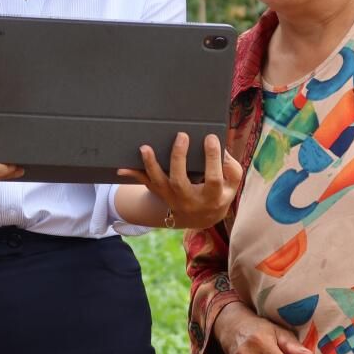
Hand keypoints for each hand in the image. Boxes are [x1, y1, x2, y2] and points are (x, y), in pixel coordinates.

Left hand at [118, 133, 242, 228]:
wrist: (201, 217)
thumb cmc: (219, 193)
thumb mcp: (232, 185)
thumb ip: (230, 167)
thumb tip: (220, 147)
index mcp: (212, 197)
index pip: (213, 178)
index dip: (212, 158)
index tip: (210, 138)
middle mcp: (189, 200)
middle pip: (180, 181)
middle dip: (178, 158)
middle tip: (181, 136)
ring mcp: (172, 198)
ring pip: (159, 183)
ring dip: (150, 165)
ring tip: (145, 148)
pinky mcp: (160, 193)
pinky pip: (145, 184)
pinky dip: (133, 175)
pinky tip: (121, 168)